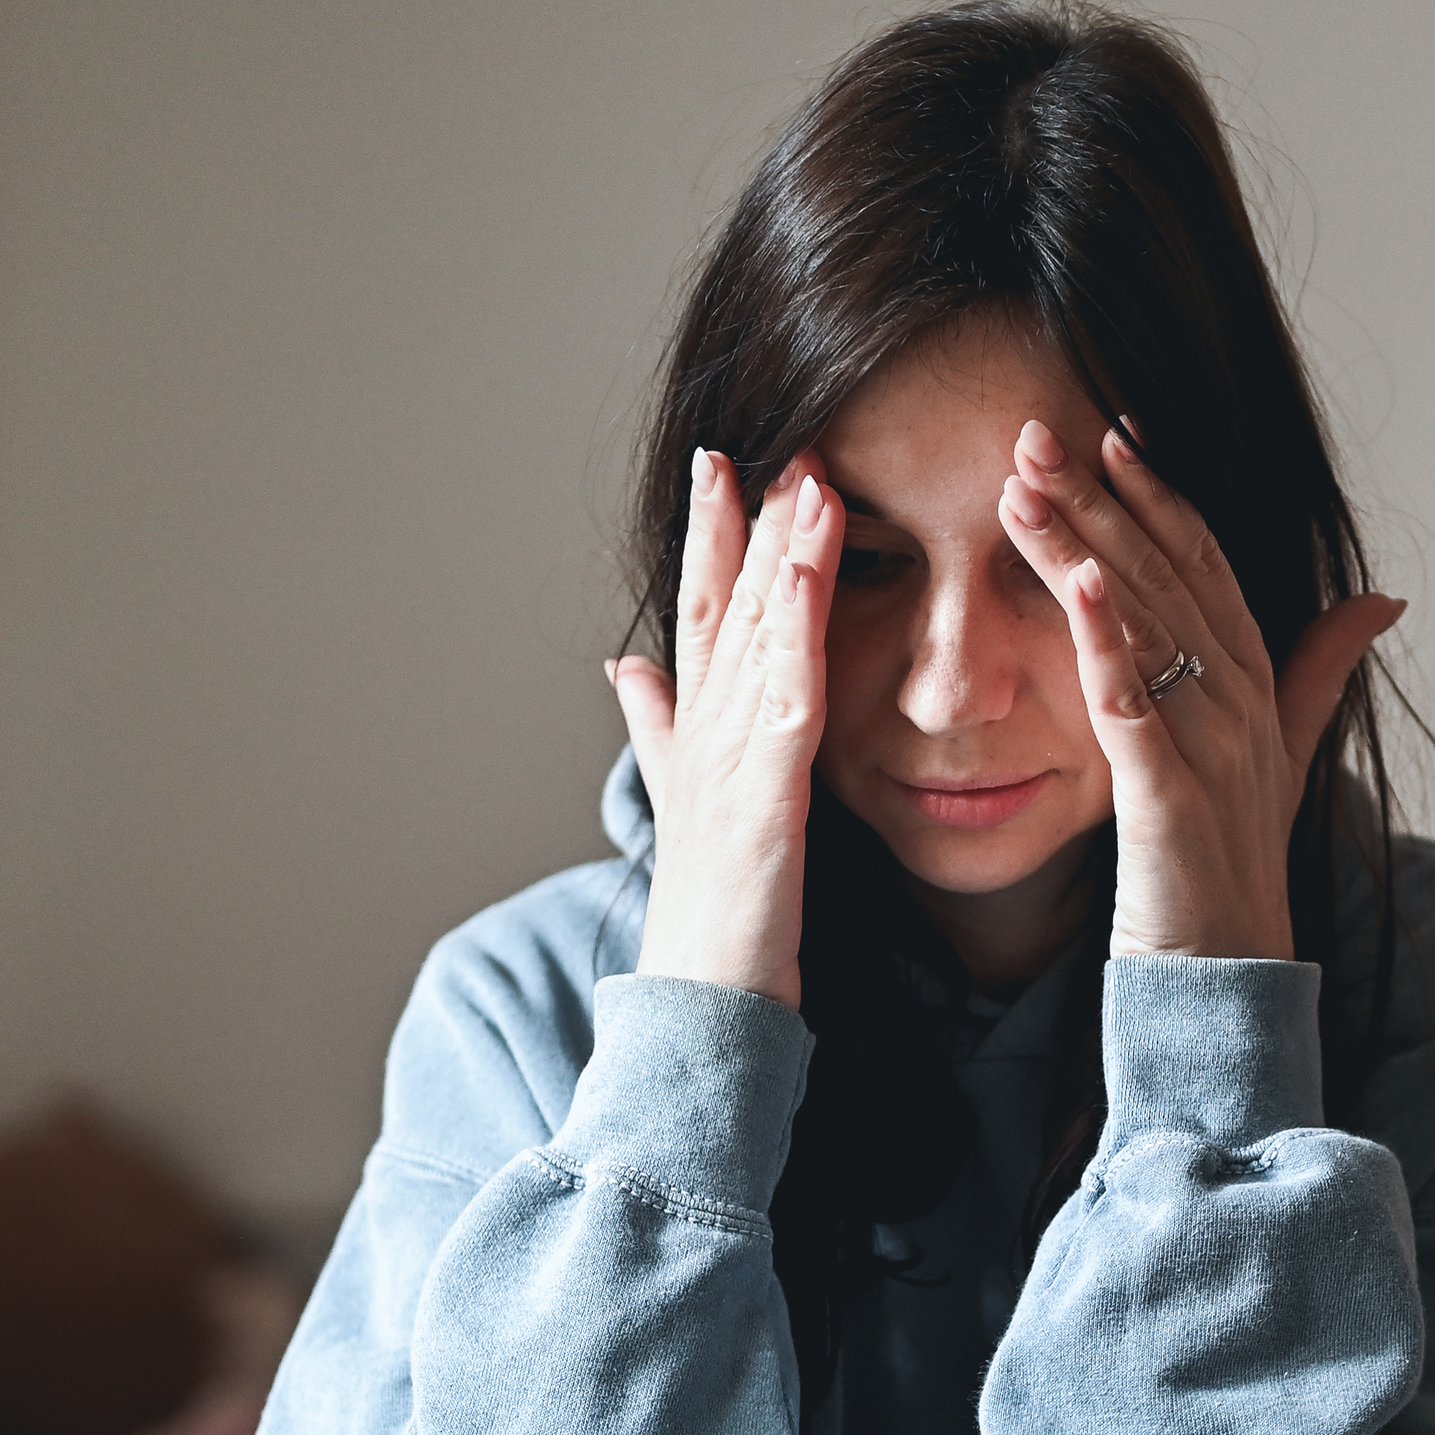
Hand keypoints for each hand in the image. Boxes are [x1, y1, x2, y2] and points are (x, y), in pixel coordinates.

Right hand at [608, 452, 841, 1007]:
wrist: (703, 995)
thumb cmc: (708, 910)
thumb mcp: (681, 798)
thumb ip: (654, 726)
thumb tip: (622, 666)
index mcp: (695, 728)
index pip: (701, 612)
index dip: (710, 536)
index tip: (722, 465)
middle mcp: (706, 729)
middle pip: (723, 604)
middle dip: (742, 521)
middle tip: (761, 439)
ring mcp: (731, 755)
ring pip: (756, 632)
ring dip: (778, 551)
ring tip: (803, 477)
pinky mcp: (766, 790)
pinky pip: (788, 689)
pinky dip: (797, 625)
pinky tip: (811, 570)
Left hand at [997, 422, 1404, 963]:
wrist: (1231, 973)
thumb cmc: (1238, 865)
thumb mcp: (1285, 755)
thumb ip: (1321, 671)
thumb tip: (1383, 602)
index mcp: (1255, 685)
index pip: (1207, 566)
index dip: (1161, 497)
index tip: (1113, 432)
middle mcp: (1239, 704)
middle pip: (1166, 578)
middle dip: (1101, 501)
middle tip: (1037, 433)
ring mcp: (1210, 748)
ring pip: (1144, 625)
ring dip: (1083, 549)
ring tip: (1028, 487)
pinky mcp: (1169, 800)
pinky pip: (1132, 707)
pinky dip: (1103, 643)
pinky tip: (1073, 586)